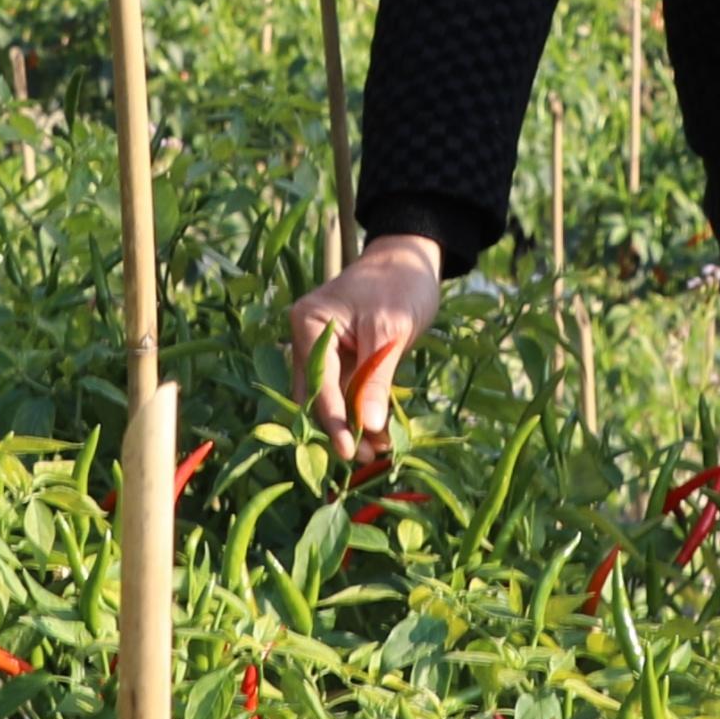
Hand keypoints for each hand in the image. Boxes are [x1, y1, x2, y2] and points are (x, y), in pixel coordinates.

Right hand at [284, 234, 447, 464]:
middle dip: (340, 428)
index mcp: (309, 324)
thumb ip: (376, 378)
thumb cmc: (398, 284)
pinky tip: (380, 434)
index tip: (350, 450)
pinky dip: (361, 411)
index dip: (333, 420)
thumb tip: (369, 426)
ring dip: (352, 424)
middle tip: (365, 459)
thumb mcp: (390, 331)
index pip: (318, 382)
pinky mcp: (343, 358)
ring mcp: (324, 350)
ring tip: (377, 451)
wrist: (411, 259)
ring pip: (332, 398)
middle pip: (316, 395)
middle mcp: (308, 339)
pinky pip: (347, 391)